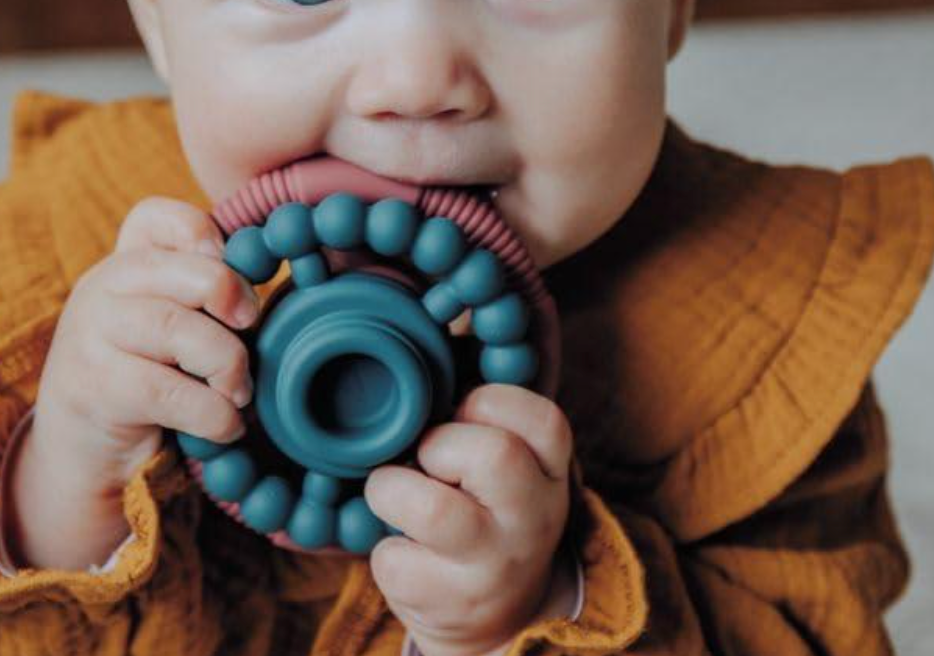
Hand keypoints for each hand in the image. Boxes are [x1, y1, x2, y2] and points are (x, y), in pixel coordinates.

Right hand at [6, 197, 261, 570]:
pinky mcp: (92, 389)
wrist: (81, 455)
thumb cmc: (148, 382)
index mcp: (124, 267)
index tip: (229, 262)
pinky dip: (211, 412)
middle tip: (251, 328)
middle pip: (174, 269)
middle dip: (228, 294)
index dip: (198, 230)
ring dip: (227, 364)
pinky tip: (224, 426)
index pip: (152, 218)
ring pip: (174, 329)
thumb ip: (204, 300)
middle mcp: (100, 291)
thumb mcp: (172, 330)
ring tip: (240, 392)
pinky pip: (167, 391)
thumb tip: (267, 284)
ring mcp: (89, 337)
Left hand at [364, 384, 574, 655]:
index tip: (460, 411)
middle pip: (494, 455)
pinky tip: (404, 549)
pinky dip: (382, 548)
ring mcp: (496, 566)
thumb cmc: (481, 504)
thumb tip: (445, 319)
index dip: (489, 401)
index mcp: (550, 470)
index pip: (543, 419)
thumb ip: (478, 405)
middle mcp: (535, 519)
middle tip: (425, 458)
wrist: (495, 613)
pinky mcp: (452, 604)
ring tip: (397, 496)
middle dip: (438, 444)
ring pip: (433, 510)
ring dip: (392, 490)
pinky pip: (394, 559)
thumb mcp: (506, 459)